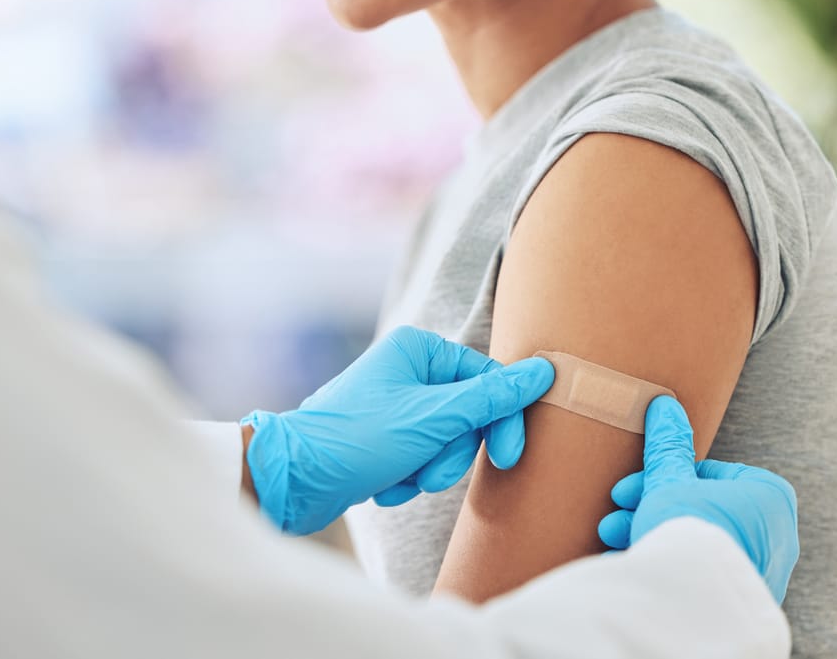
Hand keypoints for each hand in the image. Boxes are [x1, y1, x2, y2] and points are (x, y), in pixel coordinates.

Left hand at [241, 326, 554, 535]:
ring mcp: (393, 404)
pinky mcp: (382, 437)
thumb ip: (492, 398)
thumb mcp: (433, 419)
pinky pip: (419, 458)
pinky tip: (382, 486)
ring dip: (428, 470)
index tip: (509, 457)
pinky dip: (407, 478)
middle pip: (466, 414)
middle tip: (431, 474)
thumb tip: (545, 370)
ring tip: (400, 480)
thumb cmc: (358, 439)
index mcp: (417, 349)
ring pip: (445, 441)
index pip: (486, 380)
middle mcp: (405, 369)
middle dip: (451, 453)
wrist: (291, 480)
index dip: (502, 421)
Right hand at [597, 396, 798, 603]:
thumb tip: (664, 406)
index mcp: (770, 497)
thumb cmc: (689, 531)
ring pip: (698, 543)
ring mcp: (762, 573)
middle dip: (650, 509)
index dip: (661, 476)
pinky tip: (634, 563)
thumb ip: (668, 446)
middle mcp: (777, 535)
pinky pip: (702, 574)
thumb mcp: (670, 481)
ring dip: (652, 535)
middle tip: (615, 515)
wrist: (693, 606)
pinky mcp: (742, 603)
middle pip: (700, 509)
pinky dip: (669, 565)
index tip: (628, 487)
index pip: (709, 473)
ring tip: (614, 540)